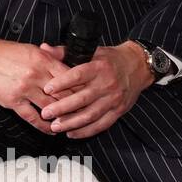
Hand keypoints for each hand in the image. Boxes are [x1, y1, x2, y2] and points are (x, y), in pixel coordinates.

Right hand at [0, 38, 84, 133]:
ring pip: (50, 107)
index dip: (80, 88)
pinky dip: (44, 126)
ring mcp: (25, 89)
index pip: (69, 77)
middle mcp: (36, 75)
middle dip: (75, 105)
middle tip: (84, 114)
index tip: (87, 96)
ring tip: (70, 124)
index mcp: (43, 60)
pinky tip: (51, 130)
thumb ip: (51, 56)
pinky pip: (32, 118)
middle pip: (63, 94)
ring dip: (61, 118)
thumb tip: (67, 57)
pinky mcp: (14, 101)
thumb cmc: (8, 53)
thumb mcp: (32, 49)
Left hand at [36, 41, 152, 139]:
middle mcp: (107, 84)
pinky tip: (71, 133)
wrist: (138, 66)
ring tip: (55, 126)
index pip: (78, 75)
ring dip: (71, 123)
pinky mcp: (119, 111)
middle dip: (62, 108)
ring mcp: (114, 99)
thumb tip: (44, 48)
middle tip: (45, 113)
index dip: (61, 83)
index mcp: (98, 67)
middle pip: (82, 99)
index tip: (47, 89)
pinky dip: (86, 131)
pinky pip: (101, 124)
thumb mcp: (91, 51)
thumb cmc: (109, 59)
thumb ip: (65, 52)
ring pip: (90, 115)